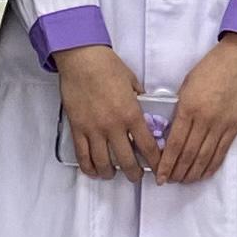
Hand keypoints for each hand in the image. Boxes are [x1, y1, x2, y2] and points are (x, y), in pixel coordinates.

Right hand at [56, 44, 160, 183]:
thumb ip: (139, 98)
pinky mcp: (77, 128)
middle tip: (137, 177)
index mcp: (131, 114)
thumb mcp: (132, 81)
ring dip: (110, 173)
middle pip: (126, 160)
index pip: (147, 146)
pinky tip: (93, 171)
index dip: (155, 162)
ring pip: (103, 162)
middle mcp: (113, 126)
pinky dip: (88, 167)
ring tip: (113, 175)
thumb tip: (143, 108)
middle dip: (134, 173)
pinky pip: (82, 154)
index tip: (158, 168)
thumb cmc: (108, 66)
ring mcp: (93, 129)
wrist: (82, 59)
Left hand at [154, 35, 236, 185]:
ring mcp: (221, 125)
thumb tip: (175, 129)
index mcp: (188, 107)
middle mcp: (204, 120)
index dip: (166, 163)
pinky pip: (222, 151)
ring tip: (184, 181)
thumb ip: (181, 108)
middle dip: (177, 171)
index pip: (174, 144)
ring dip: (192, 172)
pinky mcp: (235, 126)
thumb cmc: (213, 66)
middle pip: (188, 154)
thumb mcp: (188, 84)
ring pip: (204, 157)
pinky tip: (204, 174)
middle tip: (169, 181)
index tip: (159, 175)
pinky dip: (212, 165)